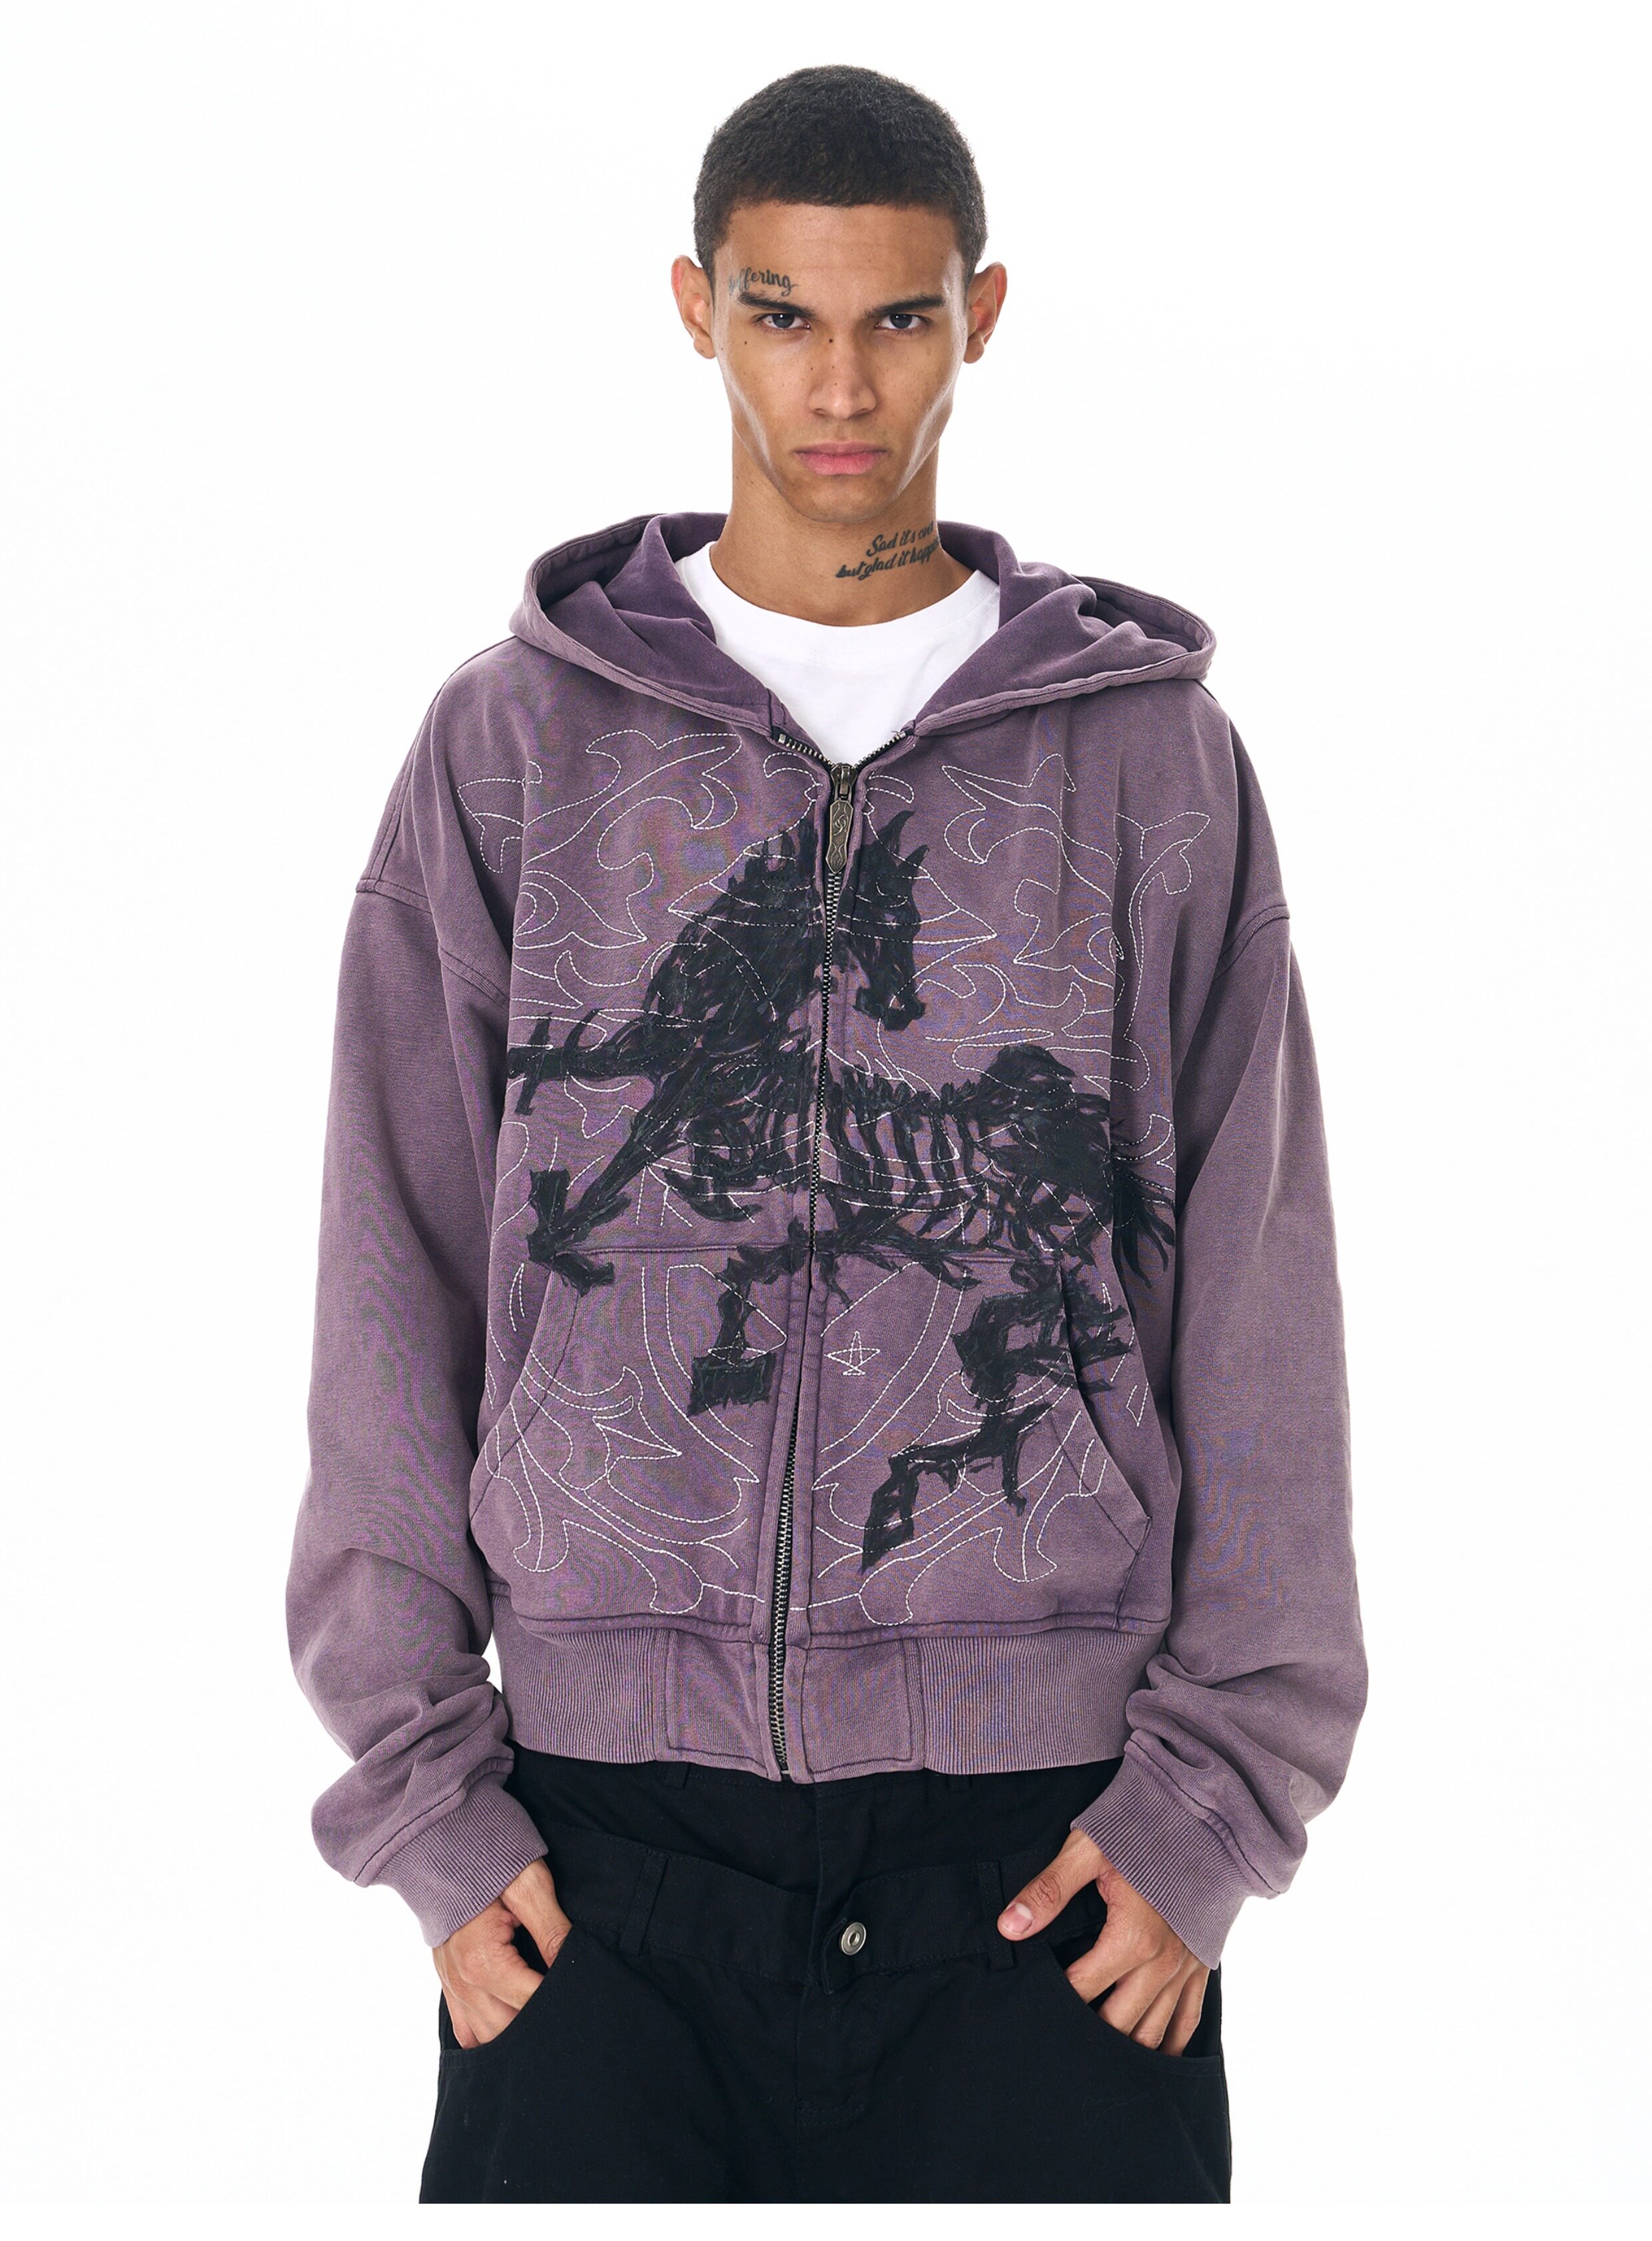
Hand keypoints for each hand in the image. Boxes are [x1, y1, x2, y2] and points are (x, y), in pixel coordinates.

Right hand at [433, 1858, 571, 2048]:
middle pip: (510, 2030)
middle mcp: (463, 1982)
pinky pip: (467, 2031)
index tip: (582, 1991)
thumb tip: (574, 1966)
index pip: (532, 2003)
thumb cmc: (488, 1859)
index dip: (562, 1999)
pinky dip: (489, 2032)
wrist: (442, 1841)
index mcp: (482, 1961)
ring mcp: (452, 1986)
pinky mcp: (448, 1982)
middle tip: (568, 2001)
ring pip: (488, 2037)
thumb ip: (552, 1930)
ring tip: (545, 2011)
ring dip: (516, 2030)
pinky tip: (511, 2017)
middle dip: (541, 2020)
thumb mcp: (529, 1885)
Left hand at [997, 1829, 1208, 2053]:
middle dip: (1088, 2038)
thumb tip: (1009, 1927)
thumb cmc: (1142, 1830)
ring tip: (1096, 2062)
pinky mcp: (1201, 1966)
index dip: (1053, 2005)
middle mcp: (1162, 1964)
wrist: (1204, 1818)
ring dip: (1127, 2050)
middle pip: (1119, 2025)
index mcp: (1132, 1939)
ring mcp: (1185, 1969)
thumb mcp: (1087, 1851)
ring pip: (1154, 2033)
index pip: (1080, 1989)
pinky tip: (1152, 2058)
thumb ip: (1047, 1892)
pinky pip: (1188, 2020)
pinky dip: (1170, 2044)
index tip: (1031, 2013)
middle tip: (1059, 2047)